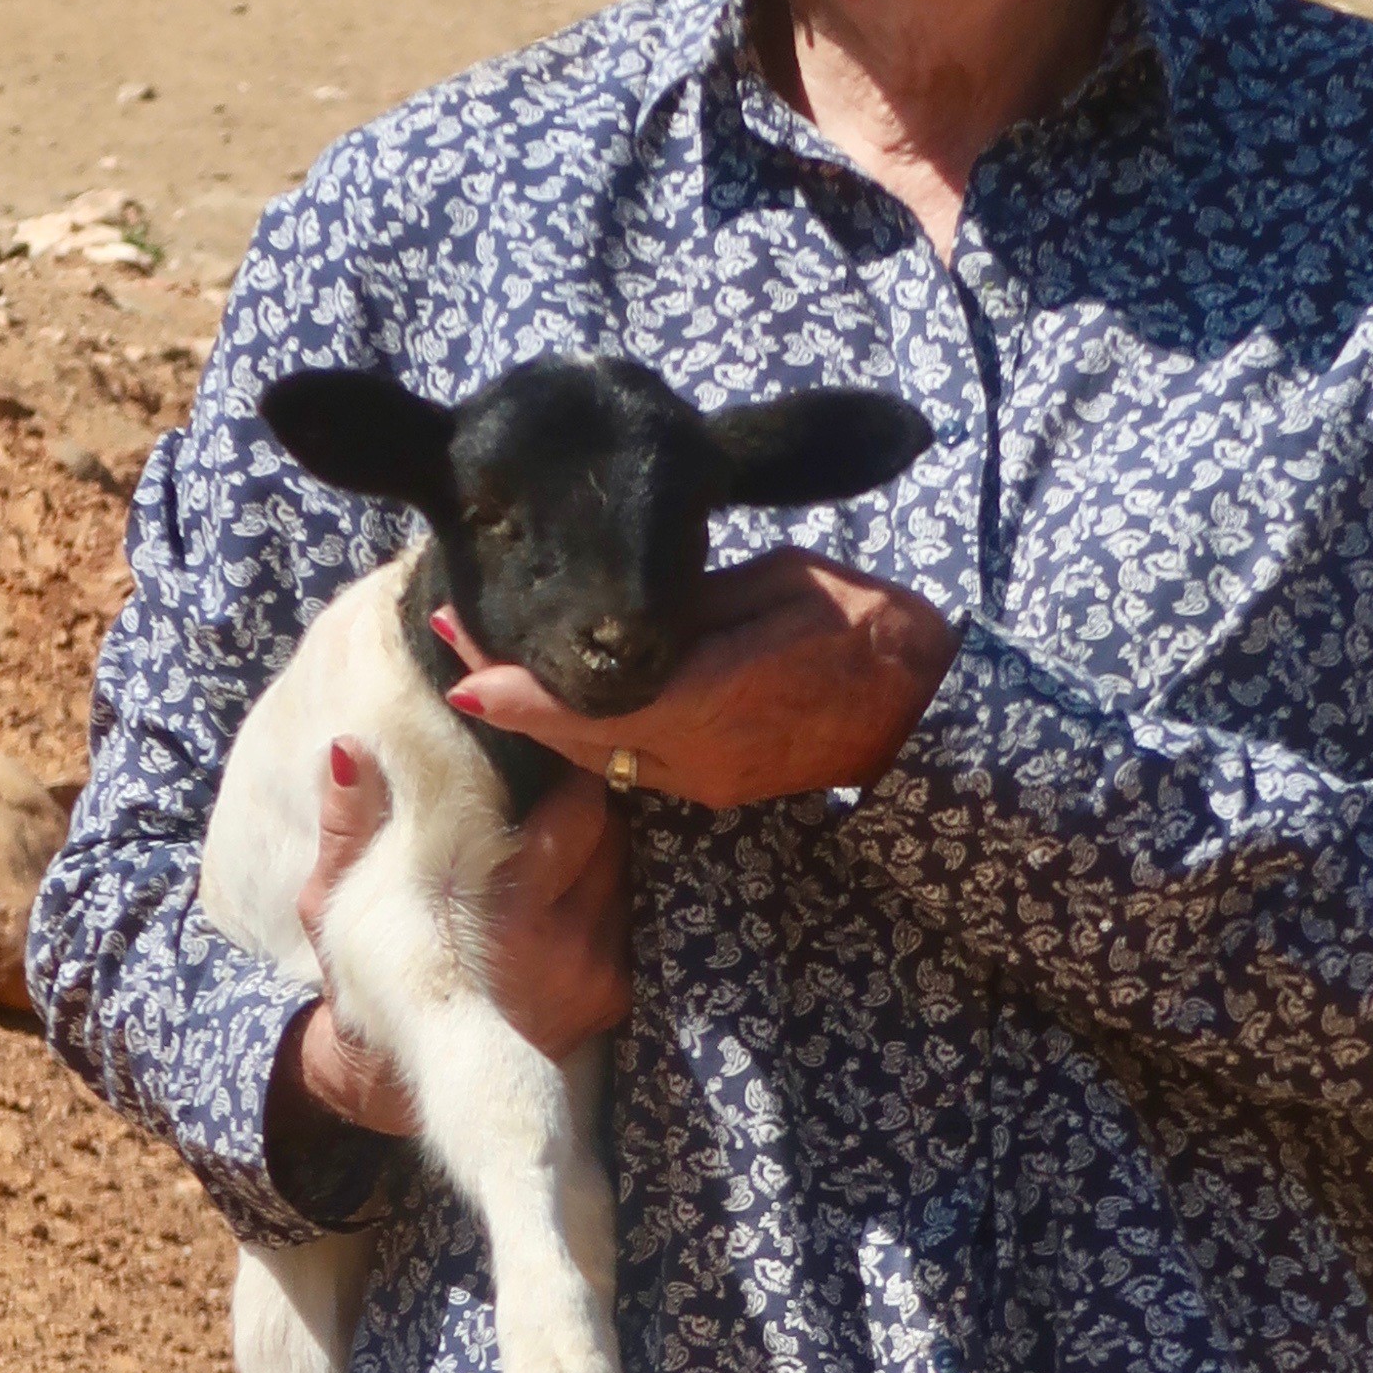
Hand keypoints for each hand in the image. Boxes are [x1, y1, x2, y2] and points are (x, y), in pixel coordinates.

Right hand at [273, 735, 634, 1148]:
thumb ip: (350, 826)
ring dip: (594, 847)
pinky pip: (622, 915)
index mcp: (504, 917)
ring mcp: (595, 973)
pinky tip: (558, 889)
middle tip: (546, 781)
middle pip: (610, 833)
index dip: (563, 768)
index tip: (539, 745)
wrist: (408, 1080)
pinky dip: (599, 893)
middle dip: (582, 802)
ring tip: (549, 833)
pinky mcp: (612, 997)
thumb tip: (351, 748)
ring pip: (621, 870)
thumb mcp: (339, 904)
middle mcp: (565, 946)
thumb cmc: (373, 980)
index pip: (577, 810)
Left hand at [442, 550, 959, 809]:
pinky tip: (558, 689)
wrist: (922, 707)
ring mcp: (702, 780)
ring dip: (538, 713)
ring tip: (485, 657)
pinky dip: (580, 727)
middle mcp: (694, 757)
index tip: (462, 669)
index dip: (519, 693)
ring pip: (594, 756)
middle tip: (451, 632)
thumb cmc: (860, 627)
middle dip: (509, 693)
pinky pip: (626, 760)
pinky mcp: (711, 785)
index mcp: (710, 702)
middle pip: (575, 739)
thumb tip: (618, 607)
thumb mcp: (775, 587)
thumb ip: (690, 606)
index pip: (591, 706)